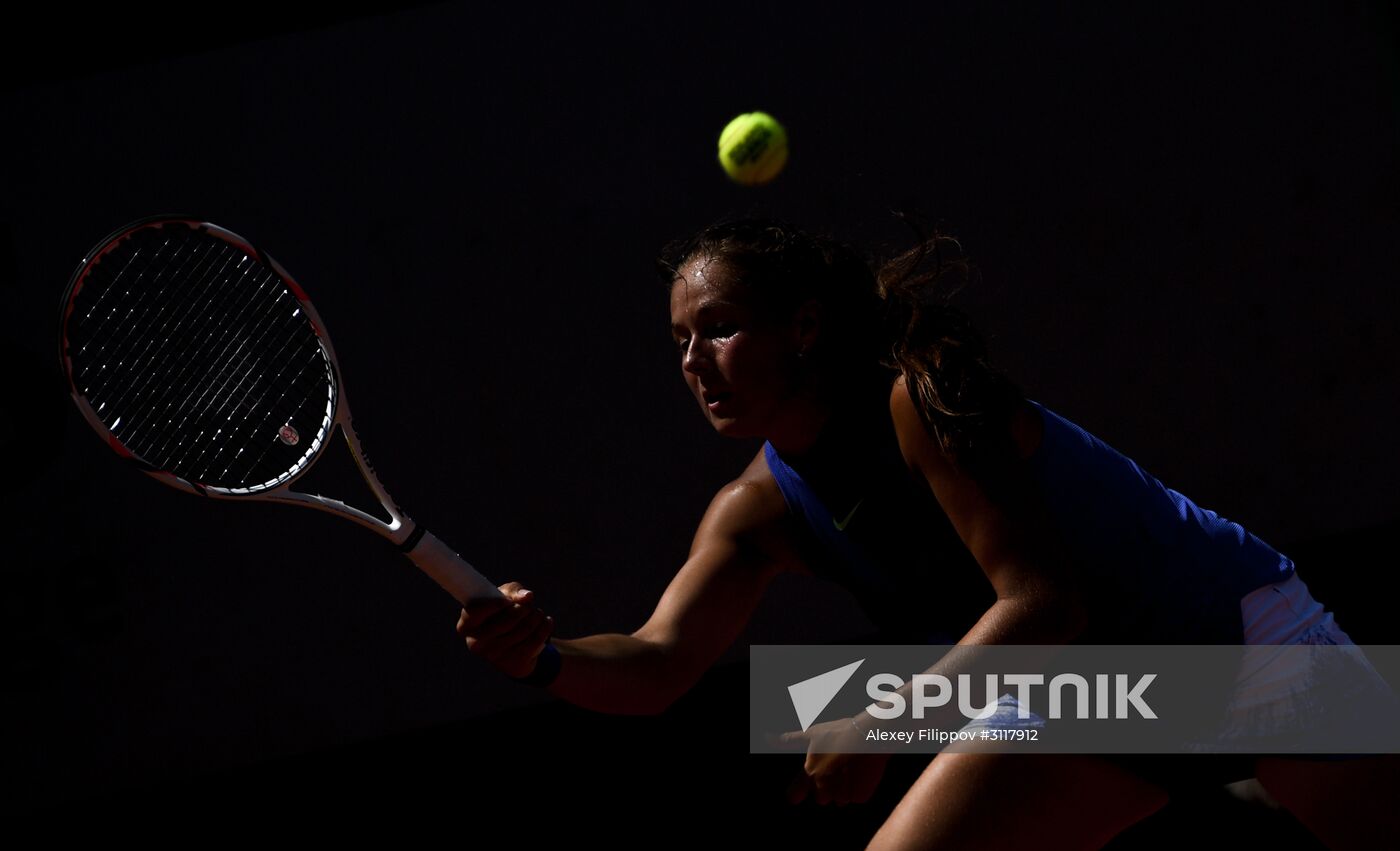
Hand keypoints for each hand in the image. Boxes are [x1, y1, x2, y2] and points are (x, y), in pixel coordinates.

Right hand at [456, 581, 552, 678]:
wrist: (516, 646)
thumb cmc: (504, 614)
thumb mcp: (504, 597)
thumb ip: (513, 591)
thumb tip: (527, 596)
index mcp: (466, 626)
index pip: (476, 611)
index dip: (494, 603)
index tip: (505, 600)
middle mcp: (476, 643)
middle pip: (507, 619)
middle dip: (524, 608)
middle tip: (528, 605)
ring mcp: (494, 656)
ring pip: (524, 629)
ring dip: (536, 615)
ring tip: (537, 613)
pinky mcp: (514, 663)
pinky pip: (536, 639)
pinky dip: (545, 626)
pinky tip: (546, 621)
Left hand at [774, 717, 892, 805]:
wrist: (869, 735)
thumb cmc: (840, 732)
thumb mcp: (812, 733)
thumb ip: (789, 740)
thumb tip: (767, 738)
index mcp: (809, 774)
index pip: (793, 795)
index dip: (796, 792)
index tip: (799, 791)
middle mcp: (824, 788)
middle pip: (821, 798)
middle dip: (826, 787)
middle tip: (835, 768)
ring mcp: (842, 794)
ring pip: (840, 799)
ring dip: (843, 789)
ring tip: (849, 768)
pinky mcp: (860, 796)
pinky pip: (855, 797)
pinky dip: (858, 789)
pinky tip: (860, 773)